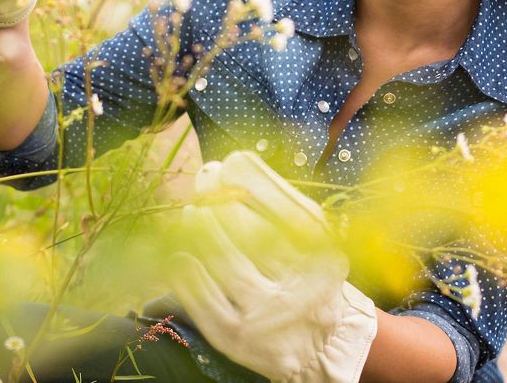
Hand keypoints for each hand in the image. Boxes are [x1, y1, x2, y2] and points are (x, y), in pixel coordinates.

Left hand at [166, 151, 377, 382]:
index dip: (249, 179)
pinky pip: (202, 299)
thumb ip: (278, 198)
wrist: (316, 344)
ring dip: (202, 230)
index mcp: (324, 255)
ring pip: (225, 264)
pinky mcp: (236, 339)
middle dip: (221, 199)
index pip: (283, 206)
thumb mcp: (311, 234)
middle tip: (205, 182)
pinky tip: (182, 252)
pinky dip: (187, 271)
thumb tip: (231, 163)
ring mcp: (267, 317)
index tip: (228, 163)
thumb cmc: (306, 270)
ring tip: (193, 211)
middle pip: (252, 232)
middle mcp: (301, 288)